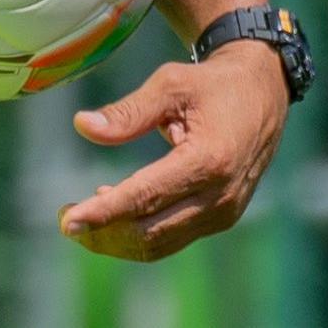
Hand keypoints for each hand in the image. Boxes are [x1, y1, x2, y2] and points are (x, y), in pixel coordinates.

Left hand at [57, 41, 292, 261]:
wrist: (263, 93)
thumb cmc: (212, 84)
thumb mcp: (170, 84)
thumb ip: (128, 111)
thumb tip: (83, 126)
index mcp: (210, 160)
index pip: (145, 197)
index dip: (103, 213)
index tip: (67, 222)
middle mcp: (220, 195)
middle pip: (149, 232)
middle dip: (103, 233)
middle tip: (64, 218)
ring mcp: (225, 212)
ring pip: (160, 243)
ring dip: (117, 239)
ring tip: (82, 218)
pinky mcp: (223, 217)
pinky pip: (173, 237)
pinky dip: (139, 231)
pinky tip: (113, 208)